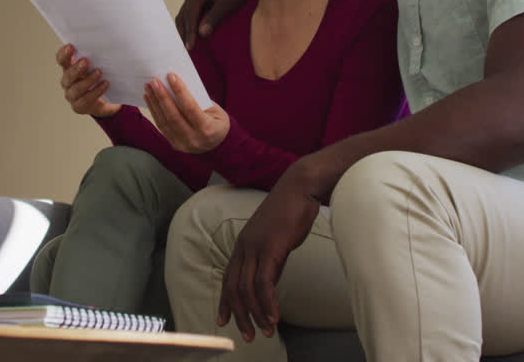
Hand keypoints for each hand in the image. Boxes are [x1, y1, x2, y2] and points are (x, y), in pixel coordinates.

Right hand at [57, 44, 120, 117]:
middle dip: (76, 68)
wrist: (105, 101)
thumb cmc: (100, 78)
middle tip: (86, 61)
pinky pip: (86, 100)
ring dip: (88, 80)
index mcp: (69, 68)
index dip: (64, 54)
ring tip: (99, 73)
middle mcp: (68, 81)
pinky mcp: (78, 106)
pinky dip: (96, 92)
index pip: (62, 60)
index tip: (71, 46)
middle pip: (68, 75)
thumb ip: (98, 58)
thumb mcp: (98, 66)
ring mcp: (71, 95)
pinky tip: (105, 84)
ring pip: (76, 89)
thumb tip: (109, 47)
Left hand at [143, 74, 228, 152]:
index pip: (190, 108)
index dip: (180, 91)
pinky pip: (161, 126)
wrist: (219, 145)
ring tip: (148, 87)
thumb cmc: (218, 122)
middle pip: (174, 116)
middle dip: (162, 96)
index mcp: (207, 129)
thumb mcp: (216, 111)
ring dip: (154, 103)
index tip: (171, 76)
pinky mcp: (174, 144)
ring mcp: (183, 144)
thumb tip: (178, 85)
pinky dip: (154, 111)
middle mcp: (194, 139)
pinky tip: (150, 99)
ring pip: (164, 122)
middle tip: (154, 81)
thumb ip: (199, 101)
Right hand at [174, 0, 256, 49]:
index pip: (189, 15)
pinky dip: (191, 26)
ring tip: (187, 46)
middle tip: (186, 50)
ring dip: (185, 30)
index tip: (190, 47)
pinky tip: (194, 36)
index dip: (189, 32)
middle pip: (183, 15)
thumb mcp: (229, 2)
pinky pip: (192, 14)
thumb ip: (214, 16)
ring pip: (185, 15)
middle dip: (183, 33)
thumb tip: (201, 33)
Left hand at [217, 169, 320, 341]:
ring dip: (256, 314)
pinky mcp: (271, 248)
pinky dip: (268, 303)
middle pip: (234, 288)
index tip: (223, 320)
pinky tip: (274, 316)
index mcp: (242, 244)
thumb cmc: (291, 211)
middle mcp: (243, 247)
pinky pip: (265, 283)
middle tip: (248, 335)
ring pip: (247, 289)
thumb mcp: (275, 238)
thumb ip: (269, 259)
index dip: (225, 301)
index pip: (227, 278)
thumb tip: (269, 281)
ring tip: (266, 331)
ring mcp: (255, 247)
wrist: (299, 188)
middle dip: (239, 315)